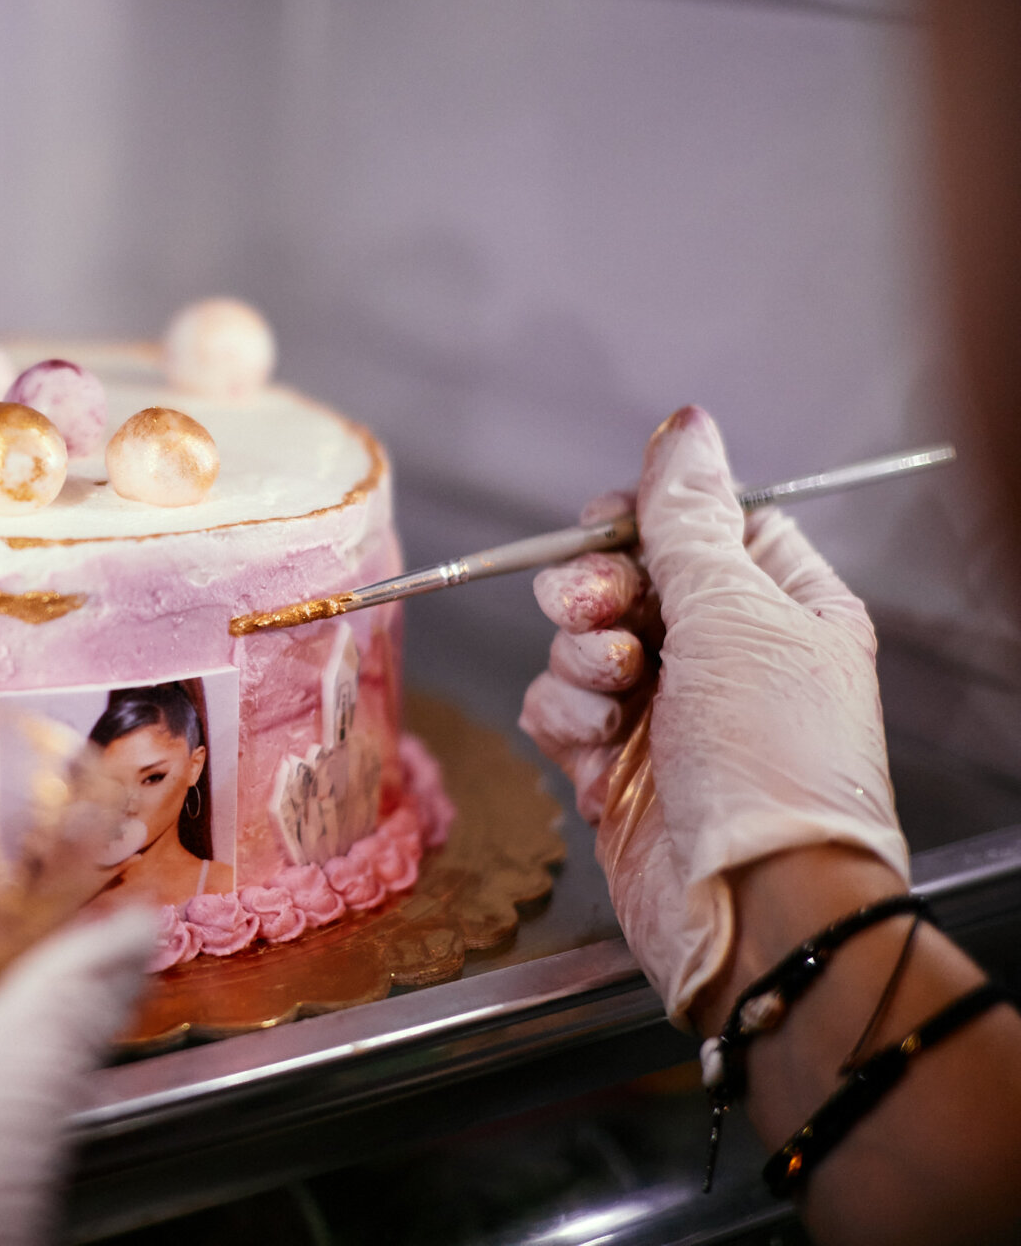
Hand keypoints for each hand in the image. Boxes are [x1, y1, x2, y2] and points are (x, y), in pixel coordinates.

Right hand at [518, 407, 909, 1026]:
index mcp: (780, 606)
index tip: (612, 526)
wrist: (752, 907)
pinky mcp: (611, 764)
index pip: (699, 525)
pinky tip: (603, 755)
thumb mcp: (737, 616)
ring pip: (574, 643)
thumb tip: (685, 428)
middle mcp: (722, 655)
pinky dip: (567, 724)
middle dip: (591, 593)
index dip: (645, 519)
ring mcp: (664, 712)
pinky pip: (554, 709)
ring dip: (581, 666)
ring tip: (620, 704)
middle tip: (604, 616)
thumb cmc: (776, 770)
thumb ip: (688, 520)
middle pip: (619, 577)